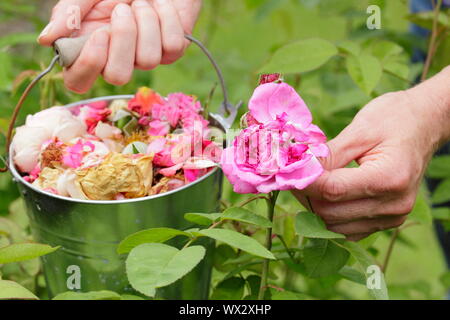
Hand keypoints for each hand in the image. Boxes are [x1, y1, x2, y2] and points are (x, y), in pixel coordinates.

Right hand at [38, 0, 201, 92]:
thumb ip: (69, 13)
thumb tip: (46, 40)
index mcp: (90, 49)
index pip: (78, 82)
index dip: (89, 64)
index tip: (100, 33)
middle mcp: (118, 60)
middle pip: (118, 77)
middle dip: (123, 38)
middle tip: (123, 9)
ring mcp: (146, 58)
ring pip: (148, 60)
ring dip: (146, 21)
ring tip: (142, 3)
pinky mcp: (172, 52)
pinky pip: (172, 46)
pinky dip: (166, 18)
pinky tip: (161, 7)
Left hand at [293, 67, 449, 240]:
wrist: (425, 124)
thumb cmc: (394, 118)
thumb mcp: (359, 130)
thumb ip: (327, 154)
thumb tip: (296, 168)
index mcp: (390, 178)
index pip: (332, 190)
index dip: (302, 182)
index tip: (283, 170)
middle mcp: (394, 204)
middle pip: (330, 212)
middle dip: (304, 194)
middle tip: (290, 174)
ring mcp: (393, 217)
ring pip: (334, 226)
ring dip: (313, 207)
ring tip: (306, 182)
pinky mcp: (388, 222)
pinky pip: (346, 229)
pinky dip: (328, 216)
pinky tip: (322, 194)